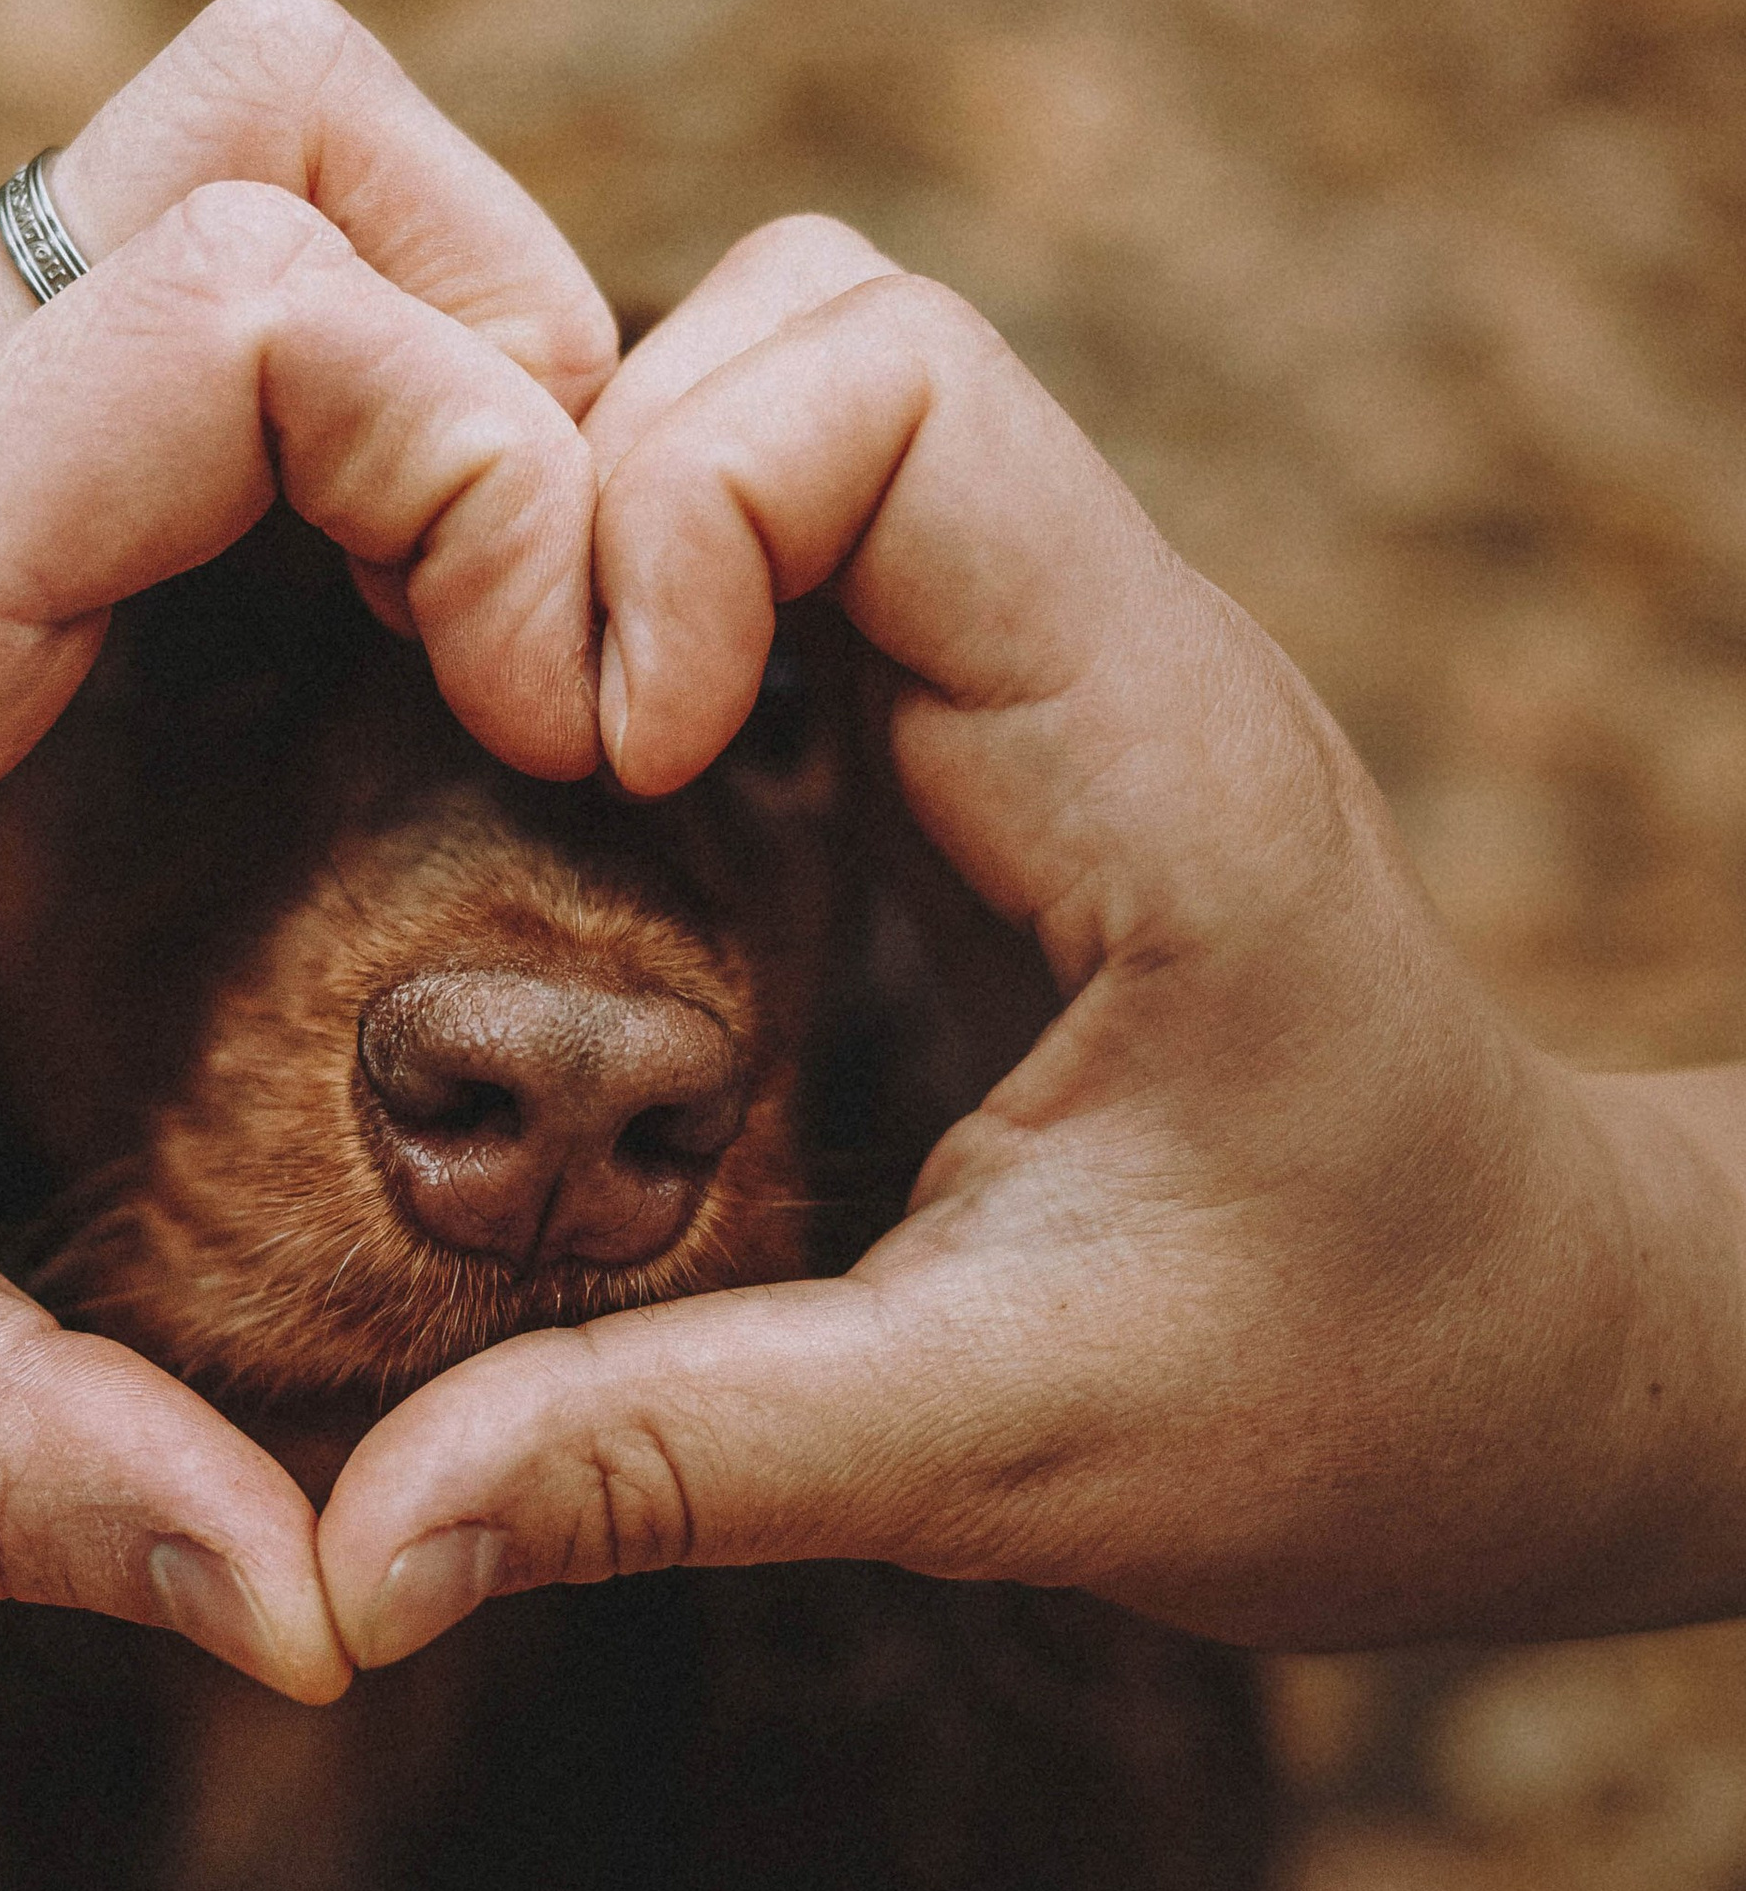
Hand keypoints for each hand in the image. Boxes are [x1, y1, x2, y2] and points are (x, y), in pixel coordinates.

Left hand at [0, 0, 613, 1700]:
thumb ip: (4, 1455)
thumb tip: (319, 1619)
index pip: (245, 325)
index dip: (487, 471)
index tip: (566, 724)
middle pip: (298, 139)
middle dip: (522, 370)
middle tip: (564, 668)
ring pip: (264, 126)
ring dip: (452, 314)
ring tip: (500, 607)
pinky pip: (210, 236)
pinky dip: (368, 354)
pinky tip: (380, 612)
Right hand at [319, 218, 1745, 1663]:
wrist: (1537, 1371)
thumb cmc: (1351, 1394)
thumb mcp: (1006, 1448)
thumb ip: (678, 1465)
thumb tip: (352, 1560)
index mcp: (1151, 759)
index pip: (898, 388)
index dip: (677, 504)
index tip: (597, 762)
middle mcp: (1102, 652)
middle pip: (812, 330)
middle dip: (597, 483)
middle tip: (513, 751)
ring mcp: (1045, 671)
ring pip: (787, 396)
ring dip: (611, 529)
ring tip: (526, 766)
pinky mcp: (985, 729)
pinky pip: (788, 538)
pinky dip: (648, 599)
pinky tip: (577, 803)